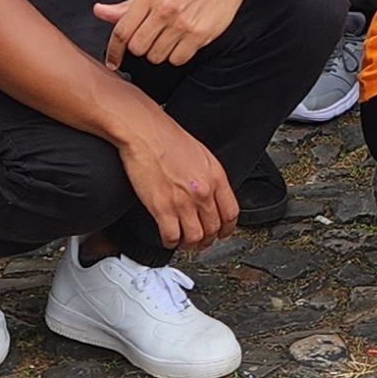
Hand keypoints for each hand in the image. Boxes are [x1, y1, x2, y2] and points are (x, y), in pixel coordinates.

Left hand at [98, 0, 250, 68]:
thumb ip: (126, 6)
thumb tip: (98, 11)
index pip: (122, 31)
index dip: (113, 50)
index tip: (112, 61)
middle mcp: (165, 9)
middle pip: (138, 48)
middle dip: (142, 48)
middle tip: (153, 38)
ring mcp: (182, 23)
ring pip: (156, 56)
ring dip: (160, 53)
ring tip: (171, 37)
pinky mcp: (199, 35)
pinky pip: (177, 60)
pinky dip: (178, 56)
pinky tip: (184, 41)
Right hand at [107, 105, 237, 251]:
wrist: (146, 132)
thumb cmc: (168, 138)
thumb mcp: (201, 154)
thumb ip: (210, 176)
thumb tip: (212, 193)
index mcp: (215, 177)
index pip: (231, 213)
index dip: (227, 229)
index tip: (222, 233)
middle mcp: (203, 192)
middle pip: (213, 229)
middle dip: (207, 240)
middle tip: (200, 241)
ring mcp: (183, 202)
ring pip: (194, 238)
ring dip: (189, 245)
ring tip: (184, 243)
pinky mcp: (162, 209)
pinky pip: (171, 237)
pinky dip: (170, 242)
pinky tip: (168, 238)